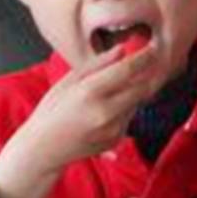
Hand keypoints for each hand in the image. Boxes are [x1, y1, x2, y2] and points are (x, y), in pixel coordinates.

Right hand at [6, 46, 161, 175]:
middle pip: (142, 88)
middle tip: (148, 63)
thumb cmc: (51, 111)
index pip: (127, 70)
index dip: (144, 57)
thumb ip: (97, 65)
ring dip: (134, 92)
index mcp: (89, 92)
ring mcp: (112, 129)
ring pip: (138, 102)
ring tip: (115, 89)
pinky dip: (125, 108)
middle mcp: (104, 112)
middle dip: (148, 74)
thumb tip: (122, 49)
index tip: (152, 48)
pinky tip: (106, 109)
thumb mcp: (68, 82)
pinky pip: (130, 117)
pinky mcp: (116, 139)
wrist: (44, 149)